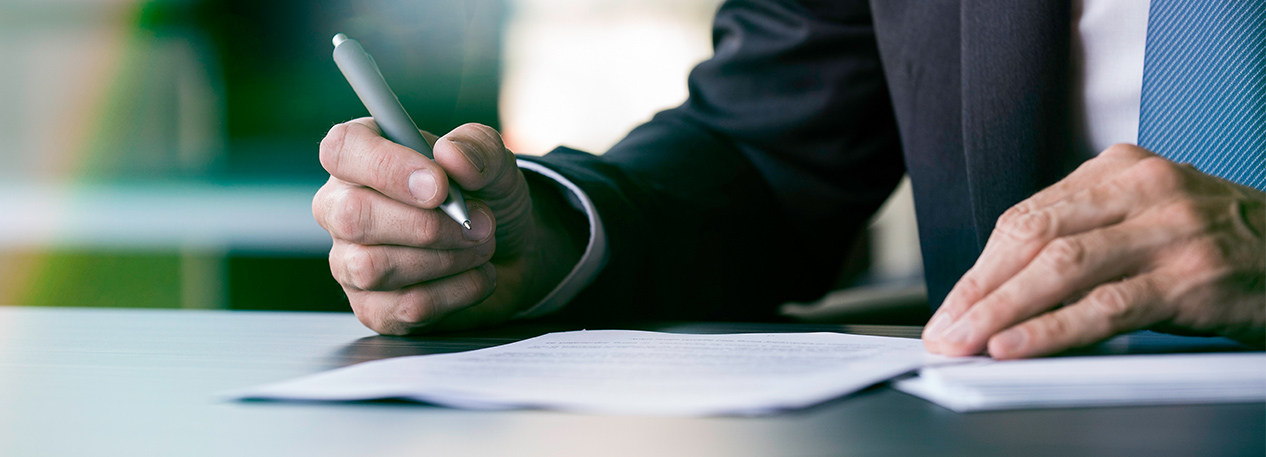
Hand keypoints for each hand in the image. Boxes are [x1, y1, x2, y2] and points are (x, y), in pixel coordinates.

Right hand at [312, 119, 583, 333]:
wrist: (511, 252)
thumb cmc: (485, 197)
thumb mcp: (494, 160)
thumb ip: (477, 147)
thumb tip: (451, 154)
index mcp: (362, 156)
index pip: (342, 150)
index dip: (387, 167)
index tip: (439, 185)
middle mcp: (342, 208)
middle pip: (351, 216)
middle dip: (425, 225)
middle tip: (475, 223)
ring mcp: (350, 262)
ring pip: (372, 268)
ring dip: (445, 258)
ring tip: (482, 245)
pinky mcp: (374, 308)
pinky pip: (405, 305)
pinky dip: (457, 291)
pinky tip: (478, 274)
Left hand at [922, 144, 1264, 358]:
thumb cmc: (1216, 243)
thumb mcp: (1147, 218)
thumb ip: (1084, 237)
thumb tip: (1001, 292)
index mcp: (1121, 168)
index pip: (1028, 216)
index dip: (981, 268)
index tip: (950, 306)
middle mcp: (1143, 190)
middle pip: (1034, 236)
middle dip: (980, 289)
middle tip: (944, 329)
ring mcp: (1170, 231)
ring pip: (1061, 268)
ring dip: (1001, 310)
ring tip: (965, 341)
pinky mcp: (1191, 278)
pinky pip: (1105, 307)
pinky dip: (1051, 330)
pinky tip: (1015, 346)